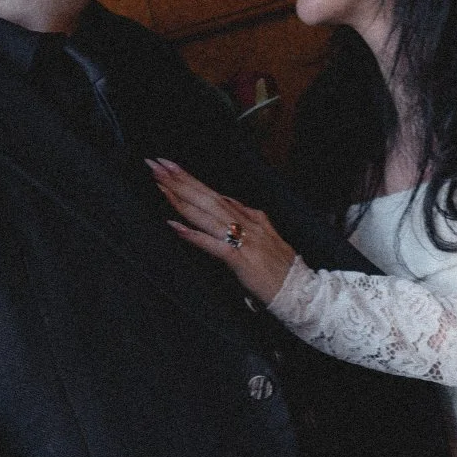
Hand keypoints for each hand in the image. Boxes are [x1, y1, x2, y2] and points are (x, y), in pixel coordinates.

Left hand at [146, 158, 296, 304]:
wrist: (301, 292)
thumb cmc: (282, 272)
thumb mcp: (265, 241)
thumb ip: (246, 224)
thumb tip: (226, 211)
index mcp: (252, 217)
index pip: (215, 195)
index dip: (191, 180)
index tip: (170, 167)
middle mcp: (248, 223)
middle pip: (207, 197)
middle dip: (179, 179)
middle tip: (156, 164)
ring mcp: (244, 240)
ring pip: (207, 214)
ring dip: (181, 198)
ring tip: (159, 183)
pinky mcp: (241, 260)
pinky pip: (213, 244)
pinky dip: (193, 235)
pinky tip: (175, 225)